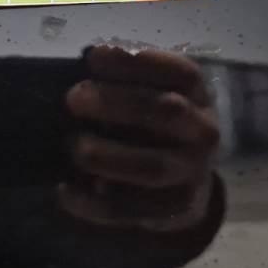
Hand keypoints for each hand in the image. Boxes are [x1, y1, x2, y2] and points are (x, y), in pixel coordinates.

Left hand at [61, 46, 218, 232]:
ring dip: (107, 156)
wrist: (190, 178)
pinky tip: (64, 189)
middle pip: (165, 111)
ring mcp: (192, 173)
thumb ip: (128, 77)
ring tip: (73, 145)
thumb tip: (88, 61)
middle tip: (73, 98)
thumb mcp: (155, 90)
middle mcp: (203, 131)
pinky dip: (93, 203)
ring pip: (152, 167)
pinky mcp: (175, 211)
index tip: (94, 56)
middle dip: (116, 103)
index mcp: (198, 93)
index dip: (137, 61)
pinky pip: (131, 210)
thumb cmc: (158, 122)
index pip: (178, 71)